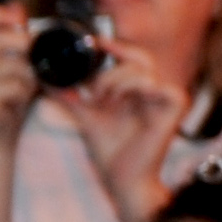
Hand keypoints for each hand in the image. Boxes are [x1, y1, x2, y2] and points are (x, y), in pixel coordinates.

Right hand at [0, 2, 37, 140]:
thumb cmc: (7, 92)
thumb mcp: (14, 57)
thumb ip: (14, 32)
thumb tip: (16, 6)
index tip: (17, 18)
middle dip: (23, 45)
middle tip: (31, 58)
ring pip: (11, 65)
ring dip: (28, 75)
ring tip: (25, 85)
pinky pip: (13, 87)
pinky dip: (24, 92)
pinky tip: (18, 99)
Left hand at [57, 36, 193, 221]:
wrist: (121, 179)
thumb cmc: (110, 152)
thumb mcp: (86, 116)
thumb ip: (70, 97)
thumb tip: (45, 81)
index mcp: (138, 89)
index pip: (131, 56)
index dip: (113, 46)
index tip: (90, 42)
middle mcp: (155, 90)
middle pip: (139, 57)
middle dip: (111, 69)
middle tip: (94, 90)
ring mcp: (167, 97)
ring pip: (143, 69)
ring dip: (117, 81)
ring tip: (103, 101)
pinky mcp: (175, 107)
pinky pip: (159, 86)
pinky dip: (137, 88)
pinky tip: (122, 102)